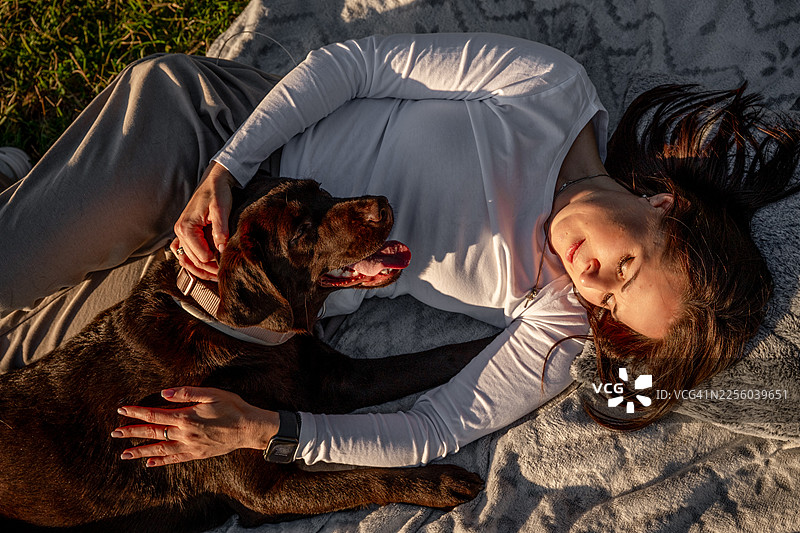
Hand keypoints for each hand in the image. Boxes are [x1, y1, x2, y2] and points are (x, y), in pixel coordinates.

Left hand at [112, 386, 278, 466]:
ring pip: (160, 450)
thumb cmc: (232, 407)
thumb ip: (186, 393)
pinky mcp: (197, 454)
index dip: (137, 412)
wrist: (249, 428)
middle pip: (152, 434)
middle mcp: (184, 434)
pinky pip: (174, 459)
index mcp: (185, 417)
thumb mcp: (211, 394)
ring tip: (124, 454)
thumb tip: (163, 394)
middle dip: (132, 433)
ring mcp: (190, 446)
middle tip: (115, 433)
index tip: (122, 411)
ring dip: (141, 451)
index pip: (154, 415)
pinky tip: (150, 463)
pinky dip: (161, 461)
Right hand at [172, 162, 236, 280]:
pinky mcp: (185, 234)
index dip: (215, 263)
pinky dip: (194, 263)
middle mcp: (180, 232)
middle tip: (225, 274)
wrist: (213, 181)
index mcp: (186, 227)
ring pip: (187, 261)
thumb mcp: (221, 208)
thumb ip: (220, 229)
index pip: (200, 256)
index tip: (227, 266)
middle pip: (194, 261)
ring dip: (201, 270)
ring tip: (216, 275)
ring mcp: (181, 234)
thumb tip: (221, 249)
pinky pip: (185, 254)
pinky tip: (207, 267)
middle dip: (209, 270)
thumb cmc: (217, 192)